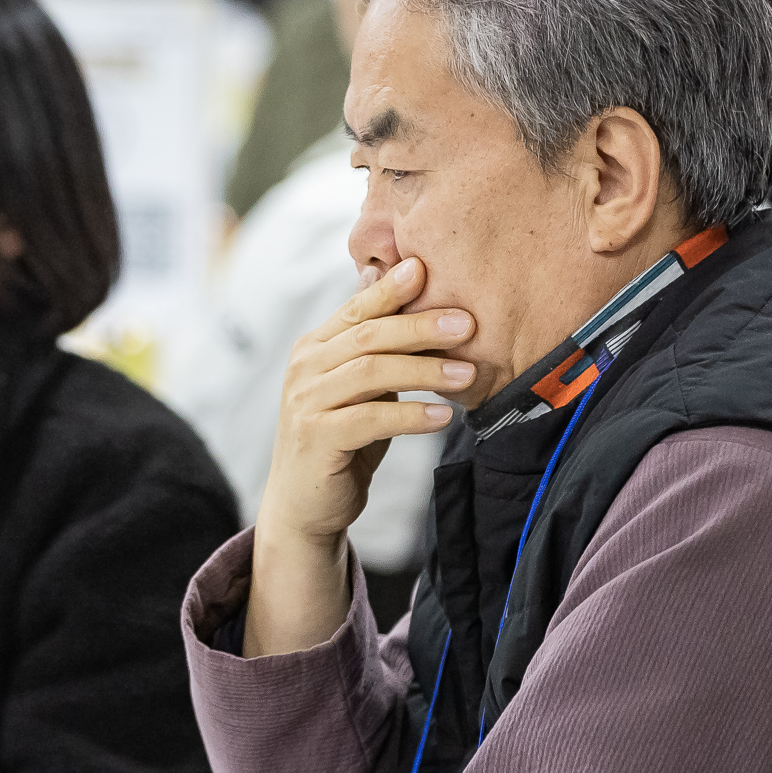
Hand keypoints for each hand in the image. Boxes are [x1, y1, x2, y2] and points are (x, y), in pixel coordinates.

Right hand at [246, 257, 468, 656]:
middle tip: (467, 325)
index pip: (356, 309)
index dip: (391, 288)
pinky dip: (411, 416)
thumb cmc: (341, 439)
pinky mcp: (317, 438)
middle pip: (368, 336)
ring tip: (467, 375)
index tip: (429, 269)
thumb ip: (375, 347)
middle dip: (420, 327)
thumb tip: (404, 286)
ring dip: (424, 372)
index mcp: (313, 348)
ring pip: (370, 372)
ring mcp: (306, 403)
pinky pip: (370, 419)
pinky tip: (443, 417)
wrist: (304, 503)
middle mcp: (303, 368)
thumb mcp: (359, 387)